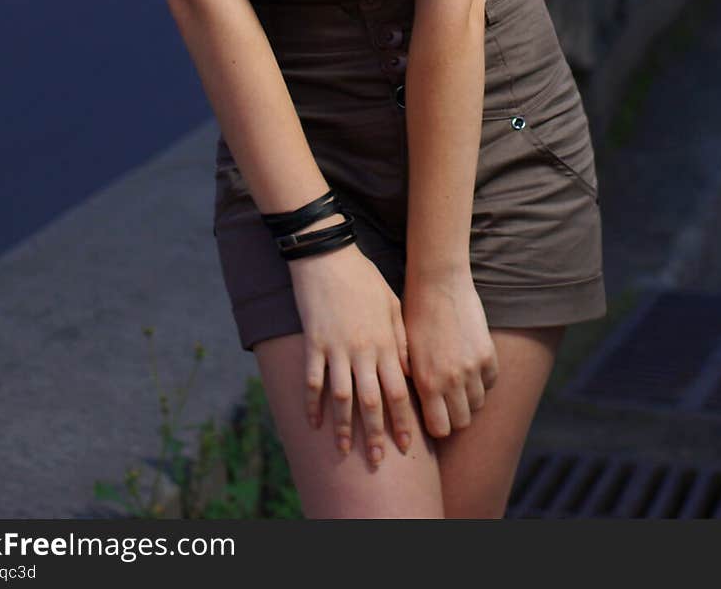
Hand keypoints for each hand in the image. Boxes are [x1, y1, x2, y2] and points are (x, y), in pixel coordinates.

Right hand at [287, 240, 412, 466]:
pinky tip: (313, 424)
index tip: (408, 446)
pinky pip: (312, 380)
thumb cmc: (364, 278)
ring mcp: (335, 349)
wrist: (328, 257)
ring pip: (341, 398)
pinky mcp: (313, 344)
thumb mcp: (392, 304)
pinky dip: (312, 404)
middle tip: (378, 462)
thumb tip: (409, 373)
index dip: (403, 421)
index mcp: (385, 343)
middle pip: (371, 402)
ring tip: (346, 452)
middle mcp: (362, 351)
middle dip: (376, 435)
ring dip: (344, 428)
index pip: (398, 391)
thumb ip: (402, 340)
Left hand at [402, 269, 498, 438]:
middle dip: (454, 415)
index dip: (437, 424)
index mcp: (427, 382)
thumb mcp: (406, 352)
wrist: (437, 284)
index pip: (440, 429)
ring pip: (478, 403)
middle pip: (462, 421)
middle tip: (447, 401)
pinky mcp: (488, 354)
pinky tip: (470, 365)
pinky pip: (491, 381)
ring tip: (458, 381)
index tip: (434, 414)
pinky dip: (483, 379)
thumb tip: (417, 408)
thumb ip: (415, 382)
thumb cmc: (414, 316)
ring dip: (469, 397)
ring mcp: (473, 368)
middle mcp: (452, 380)